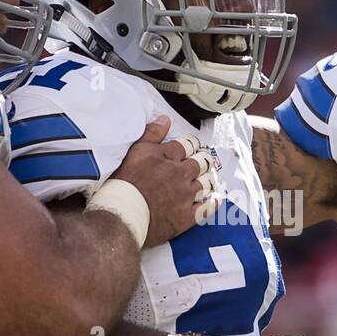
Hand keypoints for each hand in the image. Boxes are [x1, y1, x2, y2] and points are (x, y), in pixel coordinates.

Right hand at [112, 116, 217, 245]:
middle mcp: (180, 174)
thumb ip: (151, 134)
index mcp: (168, 157)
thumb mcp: (134, 152)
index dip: (192, 144)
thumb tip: (165, 119)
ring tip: (207, 178)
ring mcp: (185, 195)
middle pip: (201, 162)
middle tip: (202, 161)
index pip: (188, 145)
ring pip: (206, 183)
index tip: (193, 146)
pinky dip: (212, 202)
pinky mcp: (186, 216)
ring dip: (208, 179)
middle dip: (203, 160)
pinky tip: (214, 199)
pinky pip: (207, 208)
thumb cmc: (124, 184)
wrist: (122, 214)